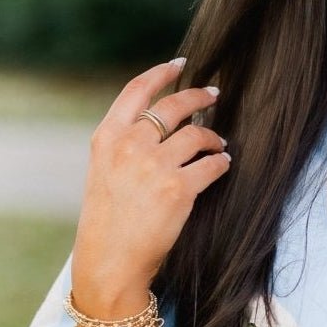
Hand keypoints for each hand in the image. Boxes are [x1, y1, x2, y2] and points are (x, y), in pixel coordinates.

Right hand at [71, 58, 229, 311]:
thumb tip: (160, 124)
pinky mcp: (179, 189)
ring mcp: (155, 166)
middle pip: (174, 106)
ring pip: (198, 134)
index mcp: (107, 138)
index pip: (137, 90)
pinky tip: (223, 164)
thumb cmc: (107, 221)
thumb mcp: (103, 172)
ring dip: (214, 137)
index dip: (161, 73)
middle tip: (214, 95)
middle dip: (199, 96)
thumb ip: (125, 145)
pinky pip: (212, 164)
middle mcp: (130, 145)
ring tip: (220, 144)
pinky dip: (221, 162)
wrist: (109, 261)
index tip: (180, 65)